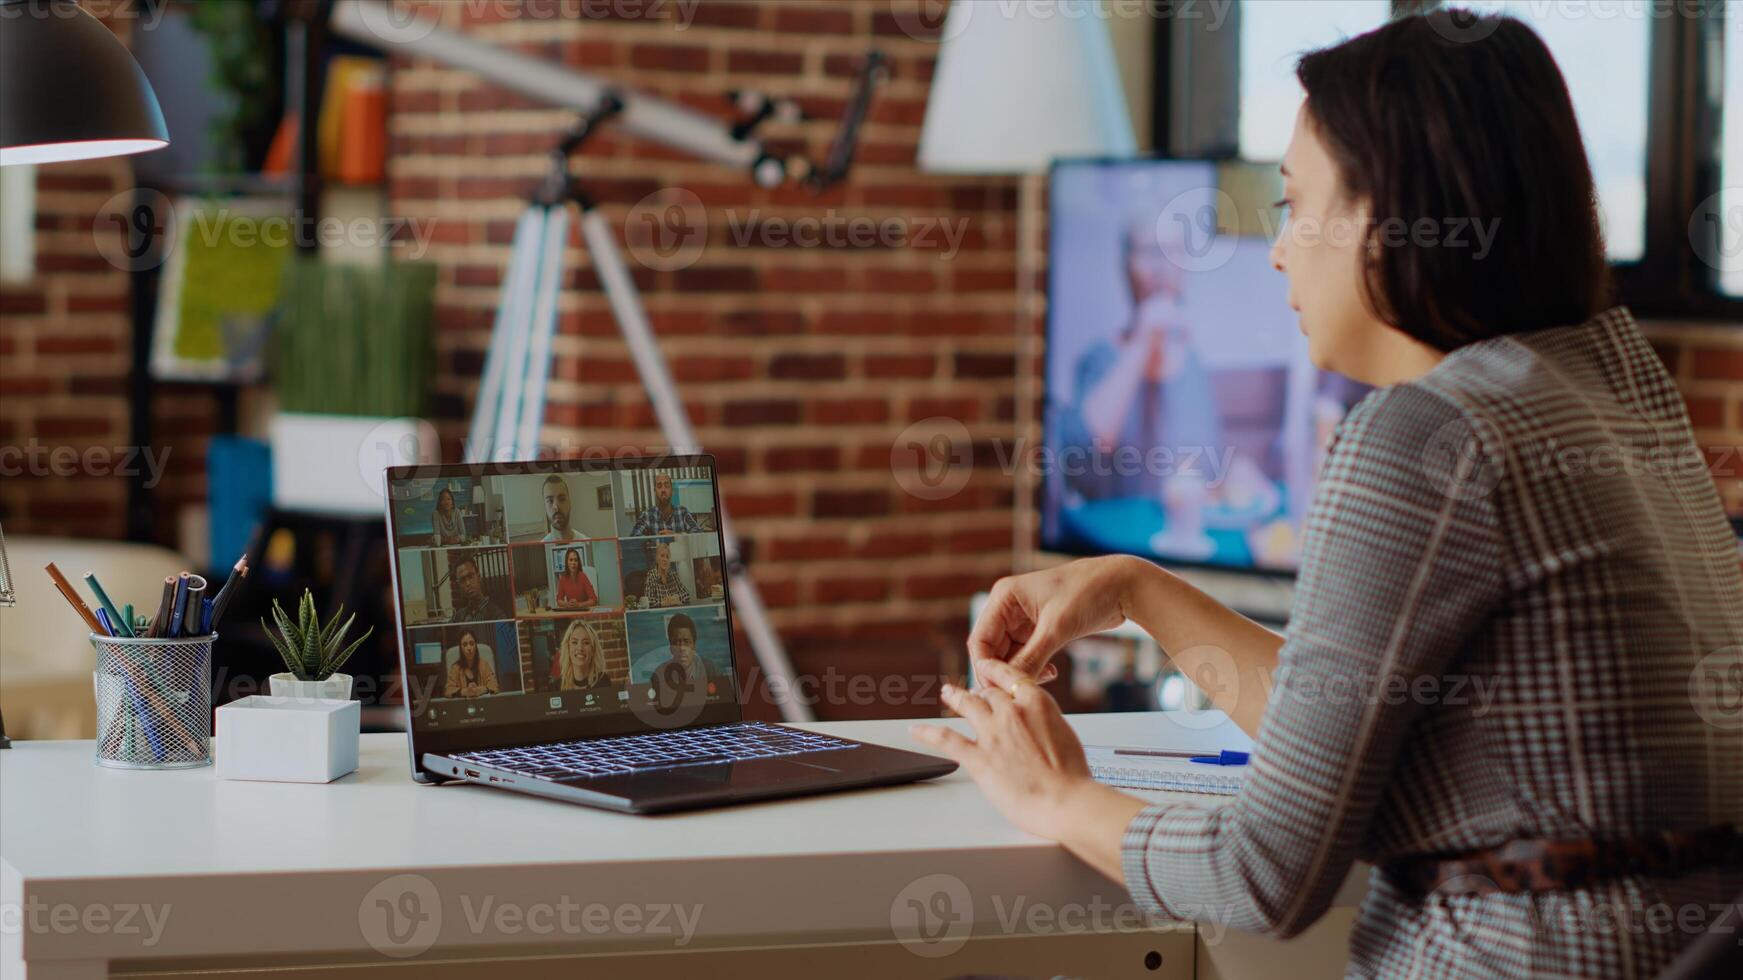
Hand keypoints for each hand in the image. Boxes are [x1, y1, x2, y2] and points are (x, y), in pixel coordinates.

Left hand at [910, 659, 1096, 839]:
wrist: (1066, 801)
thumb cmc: (1073, 776)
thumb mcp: (1065, 735)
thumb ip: (1046, 724)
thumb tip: (1039, 728)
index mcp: (1037, 703)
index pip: (1010, 677)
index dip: (995, 672)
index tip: (987, 668)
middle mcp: (1011, 712)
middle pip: (988, 693)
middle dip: (980, 692)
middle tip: (972, 691)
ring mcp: (992, 733)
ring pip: (967, 705)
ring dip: (955, 697)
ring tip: (947, 693)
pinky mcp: (978, 758)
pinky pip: (946, 739)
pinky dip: (928, 733)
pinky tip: (917, 731)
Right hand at [970, 556, 1145, 678]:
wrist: (1122, 585)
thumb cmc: (1089, 593)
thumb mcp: (1056, 629)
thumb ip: (1031, 658)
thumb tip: (1011, 686)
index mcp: (1004, 597)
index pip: (980, 639)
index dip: (985, 667)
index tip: (999, 689)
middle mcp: (1009, 607)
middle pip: (992, 650)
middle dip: (1005, 671)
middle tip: (1020, 691)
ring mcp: (1024, 619)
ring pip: (1009, 655)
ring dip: (1022, 671)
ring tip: (1041, 681)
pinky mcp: (1039, 629)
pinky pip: (1026, 655)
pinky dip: (1034, 667)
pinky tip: (1051, 673)